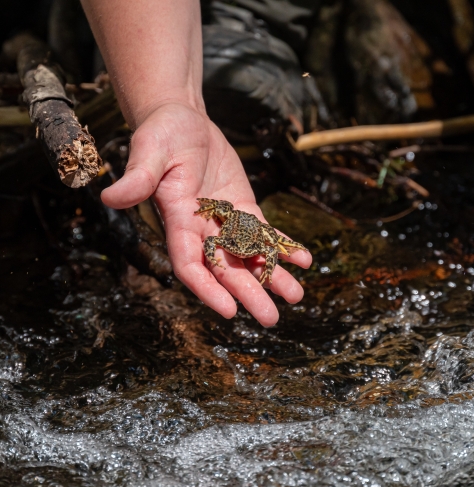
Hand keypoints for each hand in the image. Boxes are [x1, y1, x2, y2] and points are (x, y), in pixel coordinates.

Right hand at [101, 102, 311, 325]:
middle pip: (225, 270)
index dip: (207, 290)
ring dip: (272, 276)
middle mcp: (201, 230)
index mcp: (177, 222)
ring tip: (296, 295)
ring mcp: (225, 221)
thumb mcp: (149, 151)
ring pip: (249, 256)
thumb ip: (138, 177)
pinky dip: (283, 247)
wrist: (182, 120)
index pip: (190, 266)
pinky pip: (265, 232)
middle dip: (248, 294)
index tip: (230, 311)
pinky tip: (305, 260)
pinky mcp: (242, 207)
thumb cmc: (161, 134)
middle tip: (271, 320)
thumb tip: (110, 198)